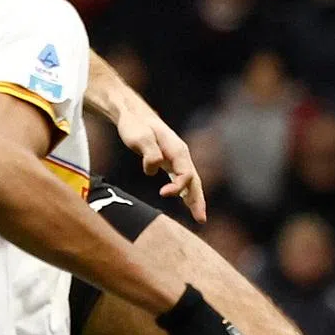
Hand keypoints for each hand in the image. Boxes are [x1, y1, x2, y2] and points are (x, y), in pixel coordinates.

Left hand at [114, 104, 205, 222]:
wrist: (132, 115)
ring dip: (195, 199)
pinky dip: (185, 192)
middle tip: (201, 220)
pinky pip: (181, 179)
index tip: (162, 194)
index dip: (177, 187)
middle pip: (194, 181)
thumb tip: (154, 168)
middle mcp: (180, 155)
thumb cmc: (135, 125)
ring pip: (190, 181)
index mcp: (177, 150)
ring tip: (200, 217)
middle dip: (198, 200)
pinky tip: (187, 202)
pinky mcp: (168, 161)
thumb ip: (150, 153)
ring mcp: (176, 158)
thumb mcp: (140, 137)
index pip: (185, 174)